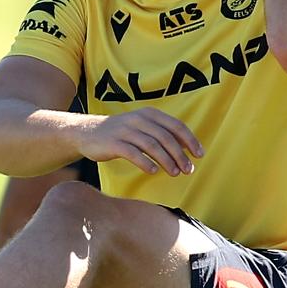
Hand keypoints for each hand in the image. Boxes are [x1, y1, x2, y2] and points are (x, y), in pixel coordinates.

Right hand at [78, 108, 203, 175]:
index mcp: (150, 114)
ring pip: (152, 145)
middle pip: (166, 137)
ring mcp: (125, 130)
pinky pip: (133, 153)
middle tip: (188, 170)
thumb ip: (162, 134)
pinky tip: (153, 172)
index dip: (190, 140)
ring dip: (166, 161)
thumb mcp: (143, 127)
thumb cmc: (121, 133)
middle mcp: (139, 119)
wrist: (87, 133)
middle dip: (180, 155)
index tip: (199, 155)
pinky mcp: (114, 142)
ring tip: (174, 173)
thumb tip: (186, 147)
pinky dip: (145, 163)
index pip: (176, 126)